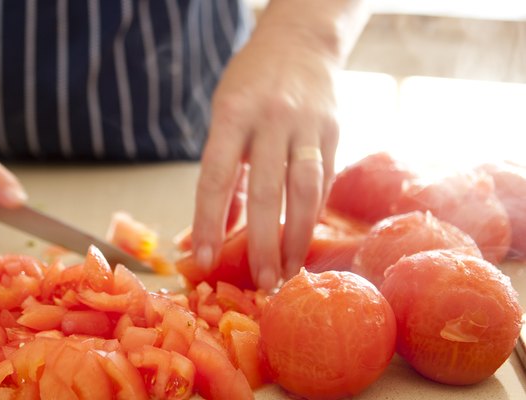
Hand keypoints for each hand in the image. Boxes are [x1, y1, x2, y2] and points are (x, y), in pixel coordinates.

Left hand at [192, 21, 340, 288]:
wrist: (300, 40)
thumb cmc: (251, 83)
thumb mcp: (224, 115)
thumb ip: (225, 172)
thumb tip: (215, 229)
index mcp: (233, 114)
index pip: (216, 178)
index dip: (208, 222)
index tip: (203, 259)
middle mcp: (272, 120)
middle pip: (266, 192)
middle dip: (263, 243)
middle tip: (262, 281)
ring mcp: (307, 125)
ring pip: (306, 192)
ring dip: (298, 237)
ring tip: (289, 270)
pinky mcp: (335, 131)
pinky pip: (325, 182)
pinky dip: (313, 215)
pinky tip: (304, 239)